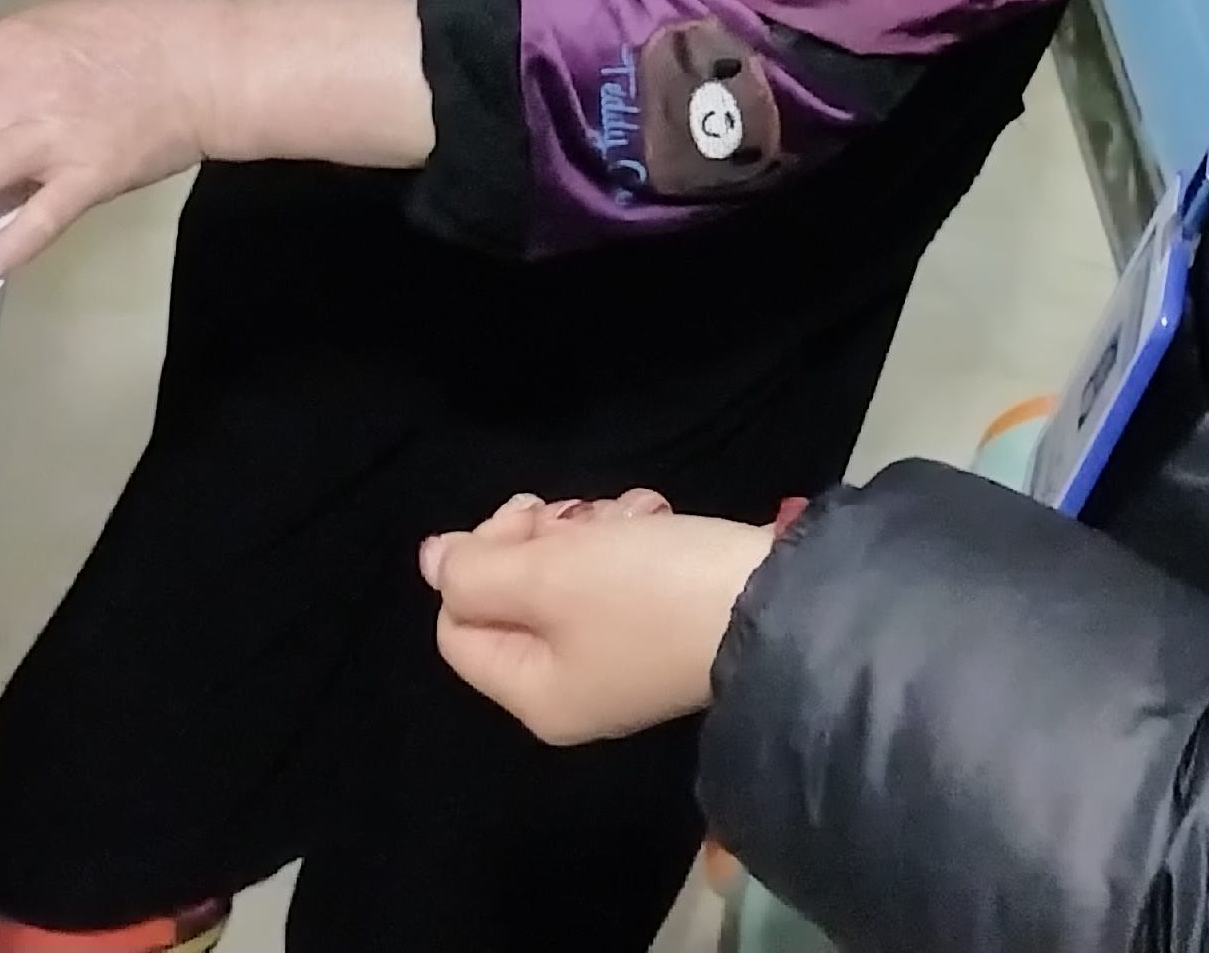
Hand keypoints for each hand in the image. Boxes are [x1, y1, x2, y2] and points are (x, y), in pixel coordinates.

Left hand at [422, 495, 778, 744]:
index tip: (528, 519)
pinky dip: (632, 540)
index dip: (479, 559)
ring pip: (570, 577)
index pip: (459, 623)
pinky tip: (656, 520)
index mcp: (535, 693)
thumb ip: (475, 570)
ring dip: (591, 531)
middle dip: (540, 540)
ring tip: (633, 515)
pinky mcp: (667, 628)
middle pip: (516, 596)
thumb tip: (432, 562)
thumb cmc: (648, 594)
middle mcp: (575, 688)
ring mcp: (625, 659)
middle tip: (575, 515)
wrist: (776, 605)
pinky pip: (621, 578)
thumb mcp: (547, 575)